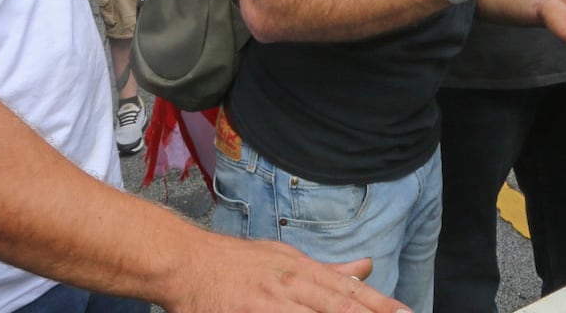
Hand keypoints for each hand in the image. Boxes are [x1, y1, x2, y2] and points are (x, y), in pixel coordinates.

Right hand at [171, 240, 406, 311]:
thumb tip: (367, 266)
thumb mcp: (286, 258)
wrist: (186, 262)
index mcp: (302, 270)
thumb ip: (327, 269)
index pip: (349, 291)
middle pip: (337, 307)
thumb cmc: (236, 261)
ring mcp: (268, 305)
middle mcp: (290, 286)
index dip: (380, 305)